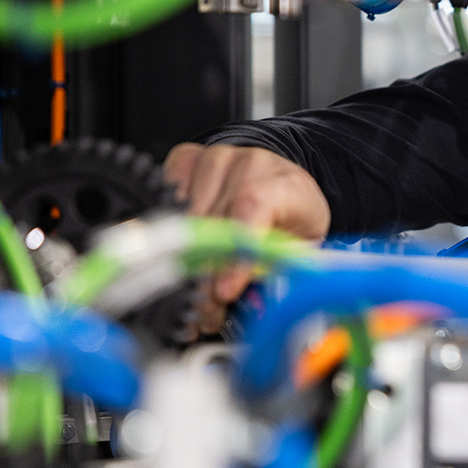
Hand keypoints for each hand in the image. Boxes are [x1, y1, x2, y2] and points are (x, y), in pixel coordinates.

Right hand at [163, 143, 330, 332]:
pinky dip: (170, 231)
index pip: (253, 207)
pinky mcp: (188, 158)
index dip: (233, 252)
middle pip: (213, 222)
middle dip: (205, 276)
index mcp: (288, 186)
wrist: (281, 186)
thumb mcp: (301, 249)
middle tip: (204, 310)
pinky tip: (184, 249)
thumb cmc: (292, 220)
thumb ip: (279, 270)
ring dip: (185, 260)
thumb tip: (251, 304)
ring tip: (195, 292)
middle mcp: (250, 164)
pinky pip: (165, 196)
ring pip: (185, 216)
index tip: (223, 291)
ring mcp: (216, 157)